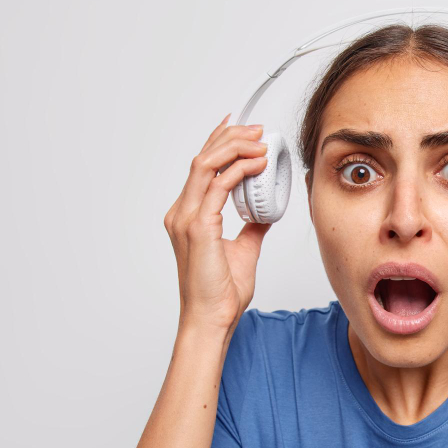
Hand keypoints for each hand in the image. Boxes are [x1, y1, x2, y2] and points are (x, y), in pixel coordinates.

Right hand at [164, 115, 272, 334]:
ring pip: (206, 165)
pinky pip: (218, 187)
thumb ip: (251, 228)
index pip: (201, 169)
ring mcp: (186, 218)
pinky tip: (257, 164)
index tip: (241, 129)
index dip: (218, 143)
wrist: (212, 318)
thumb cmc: (221, 293)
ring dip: (235, 148)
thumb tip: (265, 213)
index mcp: (188, 216)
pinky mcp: (198, 227)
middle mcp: (182, 212)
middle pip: (202, 159)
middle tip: (257, 129)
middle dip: (230, 137)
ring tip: (260, 141)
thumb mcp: (243, 251)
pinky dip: (239, 170)